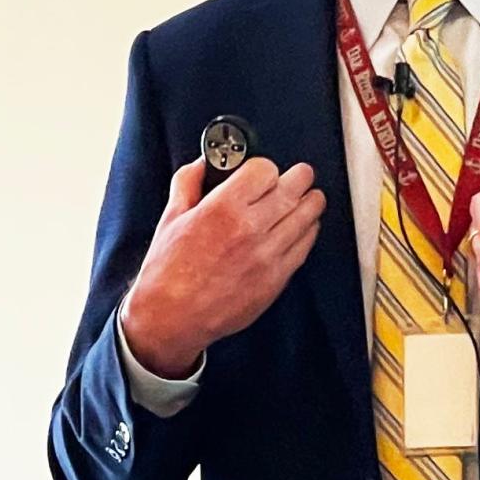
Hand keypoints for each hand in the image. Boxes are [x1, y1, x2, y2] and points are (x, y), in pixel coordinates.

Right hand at [119, 155, 325, 376]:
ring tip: (309, 198)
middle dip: (300, 177)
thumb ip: (188, 183)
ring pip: (307, 216)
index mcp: (222, 209)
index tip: (264, 172)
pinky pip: (305, 246)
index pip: (265, 170)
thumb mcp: (171, 217)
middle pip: (294, 188)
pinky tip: (303, 227)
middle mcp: (249, 229)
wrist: (172, 316)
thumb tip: (202, 163)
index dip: (266, 167)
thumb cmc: (168, 271)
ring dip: (311, 202)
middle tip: (301, 175)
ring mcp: (267, 255)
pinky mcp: (277, 278)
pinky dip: (308, 232)